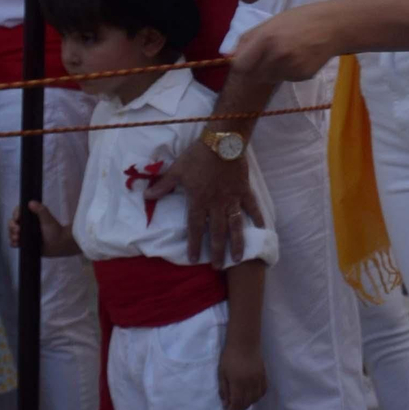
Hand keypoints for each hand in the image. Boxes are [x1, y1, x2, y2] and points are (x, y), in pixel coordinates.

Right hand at [9, 199, 77, 256]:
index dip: (16, 214)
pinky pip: (14, 242)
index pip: (18, 212)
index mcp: (31, 216)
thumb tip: (30, 202)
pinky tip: (17, 244)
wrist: (60, 245)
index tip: (17, 219)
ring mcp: (25, 234)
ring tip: (17, 239)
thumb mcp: (48, 220)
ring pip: (12, 232)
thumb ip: (41, 210)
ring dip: (11, 235)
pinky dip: (13, 243)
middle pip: (13, 222)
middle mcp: (26, 224)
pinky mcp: (25, 243)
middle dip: (12, 226)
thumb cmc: (56, 231)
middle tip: (18, 231)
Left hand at [146, 141, 264, 267]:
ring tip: (238, 259)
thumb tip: (147, 196)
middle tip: (218, 267)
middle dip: (217, 251)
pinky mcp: (244, 190)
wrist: (222, 142)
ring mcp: (232, 198)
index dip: (194, 244)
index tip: (194, 259)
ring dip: (236, 243)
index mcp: (199, 201)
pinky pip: (252, 207)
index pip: (195, 227)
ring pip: (235, 225)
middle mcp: (216, 204)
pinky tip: (262, 229)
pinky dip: (257, 217)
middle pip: (217, 232)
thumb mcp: (177, 170)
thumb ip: (163, 185)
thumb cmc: (197, 156)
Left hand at [218, 340, 267, 409]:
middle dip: (239, 409)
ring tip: (241, 404)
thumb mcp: (222, 373)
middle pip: (247, 403)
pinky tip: (252, 397)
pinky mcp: (263, 375)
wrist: (244, 342)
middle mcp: (250, 383)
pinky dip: (258, 397)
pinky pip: (263, 391)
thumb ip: (224, 388)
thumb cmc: (230, 356)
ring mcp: (258, 379)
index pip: (237, 402)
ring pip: (256, 398)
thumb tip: (225, 402)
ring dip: (248, 404)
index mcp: (238, 382)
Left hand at [231, 3, 341, 84]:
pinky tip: (300, 57)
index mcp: (265, 38)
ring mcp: (290, 67)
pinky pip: (286, 78)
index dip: (241, 65)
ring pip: (270, 77)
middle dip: (258, 68)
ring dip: (273, 70)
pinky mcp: (302, 75)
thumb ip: (247, 40)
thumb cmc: (299, 20)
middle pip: (254, 75)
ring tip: (288, 53)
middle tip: (271, 55)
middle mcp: (276, 55)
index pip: (241, 65)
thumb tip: (226, 57)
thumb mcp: (270, 23)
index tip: (246, 62)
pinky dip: (289, 71)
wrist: (332, 26)